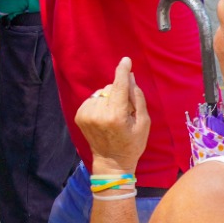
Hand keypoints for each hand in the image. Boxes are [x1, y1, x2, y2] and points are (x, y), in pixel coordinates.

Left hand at [75, 57, 149, 174]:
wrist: (111, 161)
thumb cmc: (132, 143)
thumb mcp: (143, 123)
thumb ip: (137, 98)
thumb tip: (130, 77)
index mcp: (116, 115)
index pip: (118, 87)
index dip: (122, 72)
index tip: (126, 60)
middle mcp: (98, 113)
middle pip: (110, 89)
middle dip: (118, 94)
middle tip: (124, 111)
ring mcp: (86, 114)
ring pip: (101, 93)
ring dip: (108, 99)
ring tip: (113, 116)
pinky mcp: (79, 115)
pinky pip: (92, 100)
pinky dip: (99, 104)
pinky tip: (104, 117)